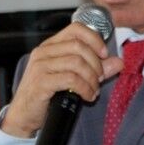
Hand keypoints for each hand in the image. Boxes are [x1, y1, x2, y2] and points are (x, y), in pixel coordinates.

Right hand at [1, 22, 122, 137]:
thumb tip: (119, 62)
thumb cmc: (48, 94)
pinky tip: (88, 96)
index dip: (94, 39)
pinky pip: (70, 79)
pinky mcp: (41, 82)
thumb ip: (96, 68)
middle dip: (96, 63)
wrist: (24, 116)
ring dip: (91, 78)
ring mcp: (40, 66)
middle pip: (79, 46)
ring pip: (76, 62)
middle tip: (100, 78)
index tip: (104, 54)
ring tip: (94, 90)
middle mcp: (44, 52)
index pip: (76, 29)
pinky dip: (85, 88)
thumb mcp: (75, 78)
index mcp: (51, 45)